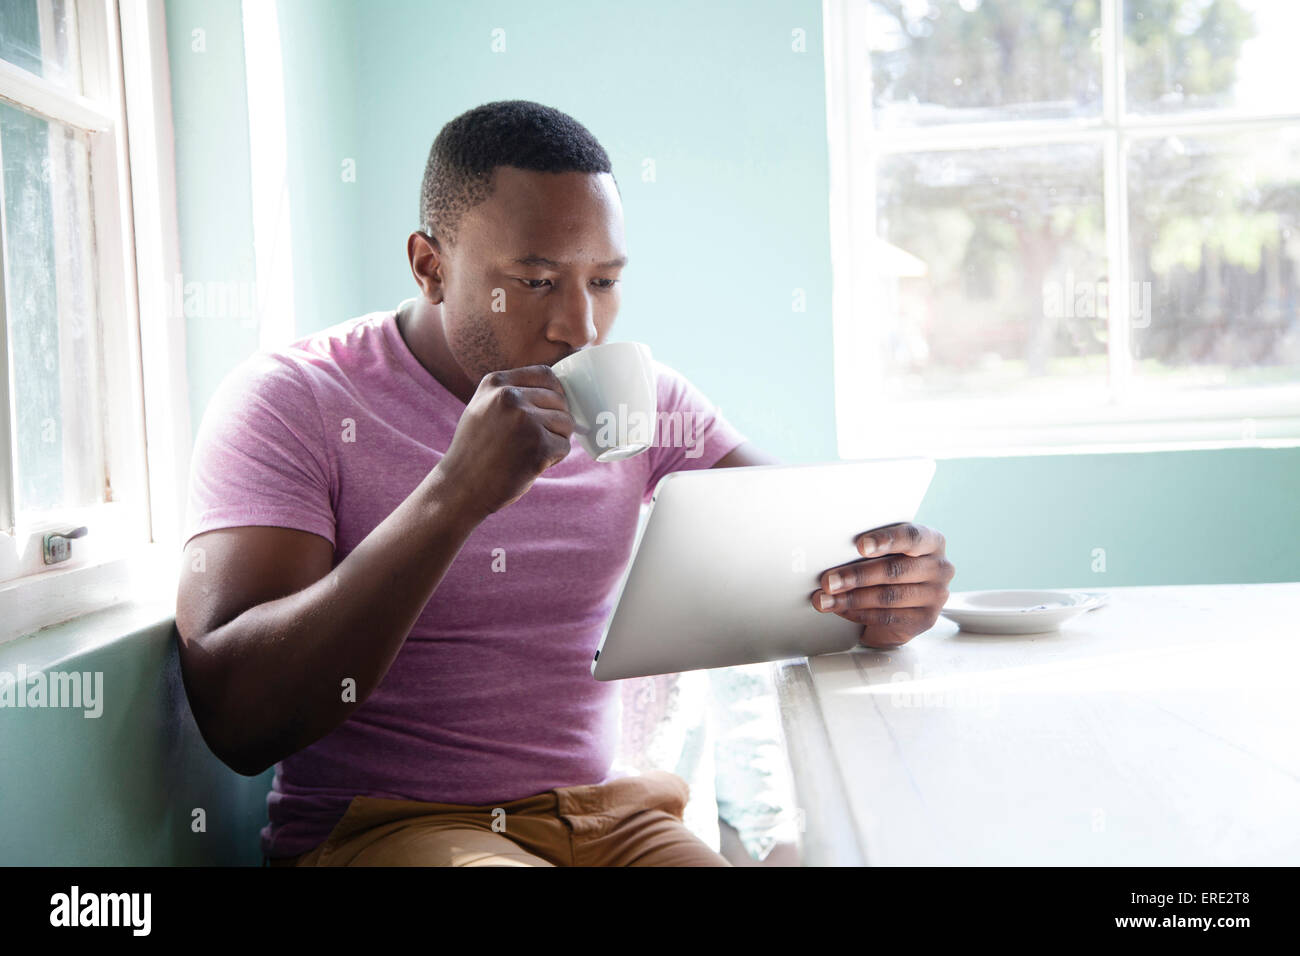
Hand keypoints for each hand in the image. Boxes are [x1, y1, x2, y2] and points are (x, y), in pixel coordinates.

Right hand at [435, 365, 573, 516]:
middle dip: (554, 421)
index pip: (545, 375)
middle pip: (559, 401)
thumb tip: (556, 389)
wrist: (461, 487)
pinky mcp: (538, 446)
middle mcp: (509, 398)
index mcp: (496, 384)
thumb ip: (510, 393)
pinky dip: (554, 459)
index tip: (550, 409)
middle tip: (534, 440)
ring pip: (566, 423)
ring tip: (531, 452)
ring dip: (556, 440)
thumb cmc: (475, 451)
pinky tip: (532, 464)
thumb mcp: (482, 407)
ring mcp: (524, 421)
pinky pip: (565, 446)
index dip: (555, 392)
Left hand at [809, 522, 954, 648]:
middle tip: (828, 580)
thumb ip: (871, 547)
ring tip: (825, 599)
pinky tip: (840, 609)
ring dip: (851, 598)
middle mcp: (940, 567)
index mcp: (932, 541)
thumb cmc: (889, 565)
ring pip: (888, 596)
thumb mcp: (886, 551)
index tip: (860, 546)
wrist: (902, 602)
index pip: (911, 537)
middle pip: (894, 570)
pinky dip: (858, 613)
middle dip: (856, 576)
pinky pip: (887, 617)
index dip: (885, 540)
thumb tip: (834, 550)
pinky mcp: (925, 620)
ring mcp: (935, 596)